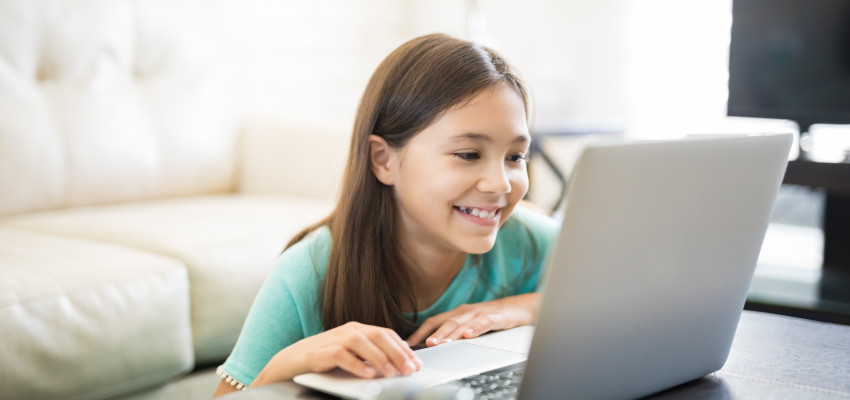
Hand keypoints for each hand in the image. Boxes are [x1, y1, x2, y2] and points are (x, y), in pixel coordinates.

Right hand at [251, 322, 422, 386]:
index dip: (404, 348)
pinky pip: (341, 355)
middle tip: (411, 369)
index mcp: (357, 330)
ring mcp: (333, 339)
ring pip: (362, 342)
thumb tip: (398, 359)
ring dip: (380, 357)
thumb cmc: (322, 360)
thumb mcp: (350, 355)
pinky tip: (368, 374)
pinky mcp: (320, 352)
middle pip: (378, 336)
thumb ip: (370, 355)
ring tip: (392, 372)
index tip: (417, 363)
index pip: (386, 334)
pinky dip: (357, 364)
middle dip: (398, 353)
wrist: (289, 362)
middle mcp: (347, 331)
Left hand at [406, 293, 539, 346]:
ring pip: (463, 323)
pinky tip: (469, 335)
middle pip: (446, 322)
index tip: (409, 343)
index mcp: (457, 313)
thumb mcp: (469, 323)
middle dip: (435, 334)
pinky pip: (485, 323)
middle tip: (425, 344)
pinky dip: (476, 329)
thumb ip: (453, 332)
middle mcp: (466, 312)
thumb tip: (433, 345)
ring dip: (451, 333)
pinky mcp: (496, 317)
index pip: (434, 320)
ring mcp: (480, 313)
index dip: (421, 331)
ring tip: (442, 343)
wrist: (518, 308)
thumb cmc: (490, 317)